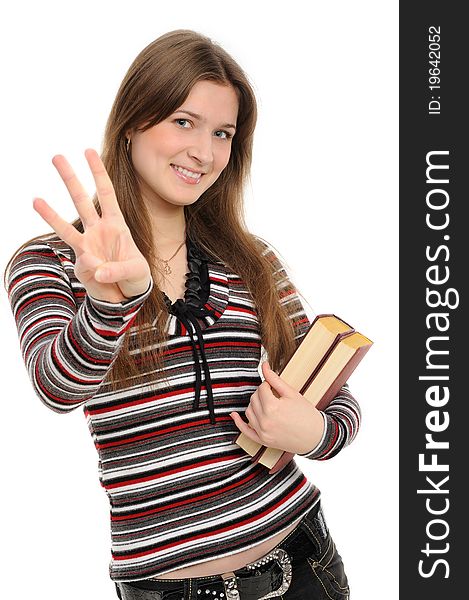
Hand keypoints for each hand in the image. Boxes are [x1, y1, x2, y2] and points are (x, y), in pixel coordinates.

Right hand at [33, 149, 151, 302]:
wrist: (125, 295)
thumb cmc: (134, 276)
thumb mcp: (136, 271)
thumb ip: (118, 270)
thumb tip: (98, 270)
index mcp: (116, 224)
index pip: (106, 194)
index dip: (99, 173)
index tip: (89, 151)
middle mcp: (98, 230)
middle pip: (82, 200)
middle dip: (70, 179)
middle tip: (57, 156)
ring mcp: (87, 246)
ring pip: (66, 227)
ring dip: (51, 213)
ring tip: (35, 200)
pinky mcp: (80, 264)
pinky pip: (84, 266)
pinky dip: (95, 273)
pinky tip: (104, 279)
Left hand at [230, 361, 324, 454]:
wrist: (316, 437)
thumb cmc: (307, 415)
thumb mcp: (292, 394)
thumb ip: (275, 379)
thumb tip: (264, 365)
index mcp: (272, 407)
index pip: (262, 388)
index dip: (268, 385)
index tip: (274, 386)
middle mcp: (265, 421)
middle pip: (254, 399)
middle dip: (261, 393)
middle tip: (273, 394)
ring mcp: (262, 432)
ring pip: (249, 411)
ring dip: (254, 404)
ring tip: (266, 402)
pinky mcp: (262, 440)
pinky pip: (245, 431)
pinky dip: (238, 422)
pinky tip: (234, 415)